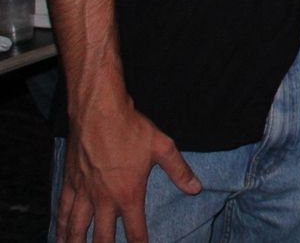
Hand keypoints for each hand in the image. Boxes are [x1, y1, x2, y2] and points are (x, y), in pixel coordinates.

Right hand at [57, 97, 199, 242]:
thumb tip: (196, 189)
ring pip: (76, 228)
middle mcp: (104, 200)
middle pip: (102, 237)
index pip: (135, 231)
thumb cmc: (132, 129)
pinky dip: (59, 226)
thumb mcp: (163, 147)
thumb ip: (179, 170)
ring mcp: (83, 193)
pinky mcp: (69, 183)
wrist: (99, 112)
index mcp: (128, 195)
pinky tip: (59, 235)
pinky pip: (62, 210)